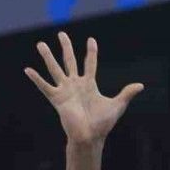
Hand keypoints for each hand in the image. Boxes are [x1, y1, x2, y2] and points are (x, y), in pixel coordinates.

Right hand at [25, 32, 143, 143]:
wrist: (90, 136)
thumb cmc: (103, 124)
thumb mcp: (117, 105)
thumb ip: (126, 93)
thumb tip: (141, 86)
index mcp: (89, 84)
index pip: (90, 64)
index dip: (91, 52)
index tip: (91, 40)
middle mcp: (75, 84)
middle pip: (69, 61)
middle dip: (66, 47)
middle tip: (61, 33)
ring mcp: (65, 90)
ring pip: (55, 69)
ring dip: (48, 57)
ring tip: (40, 44)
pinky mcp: (57, 99)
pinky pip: (45, 87)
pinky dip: (36, 79)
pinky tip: (28, 70)